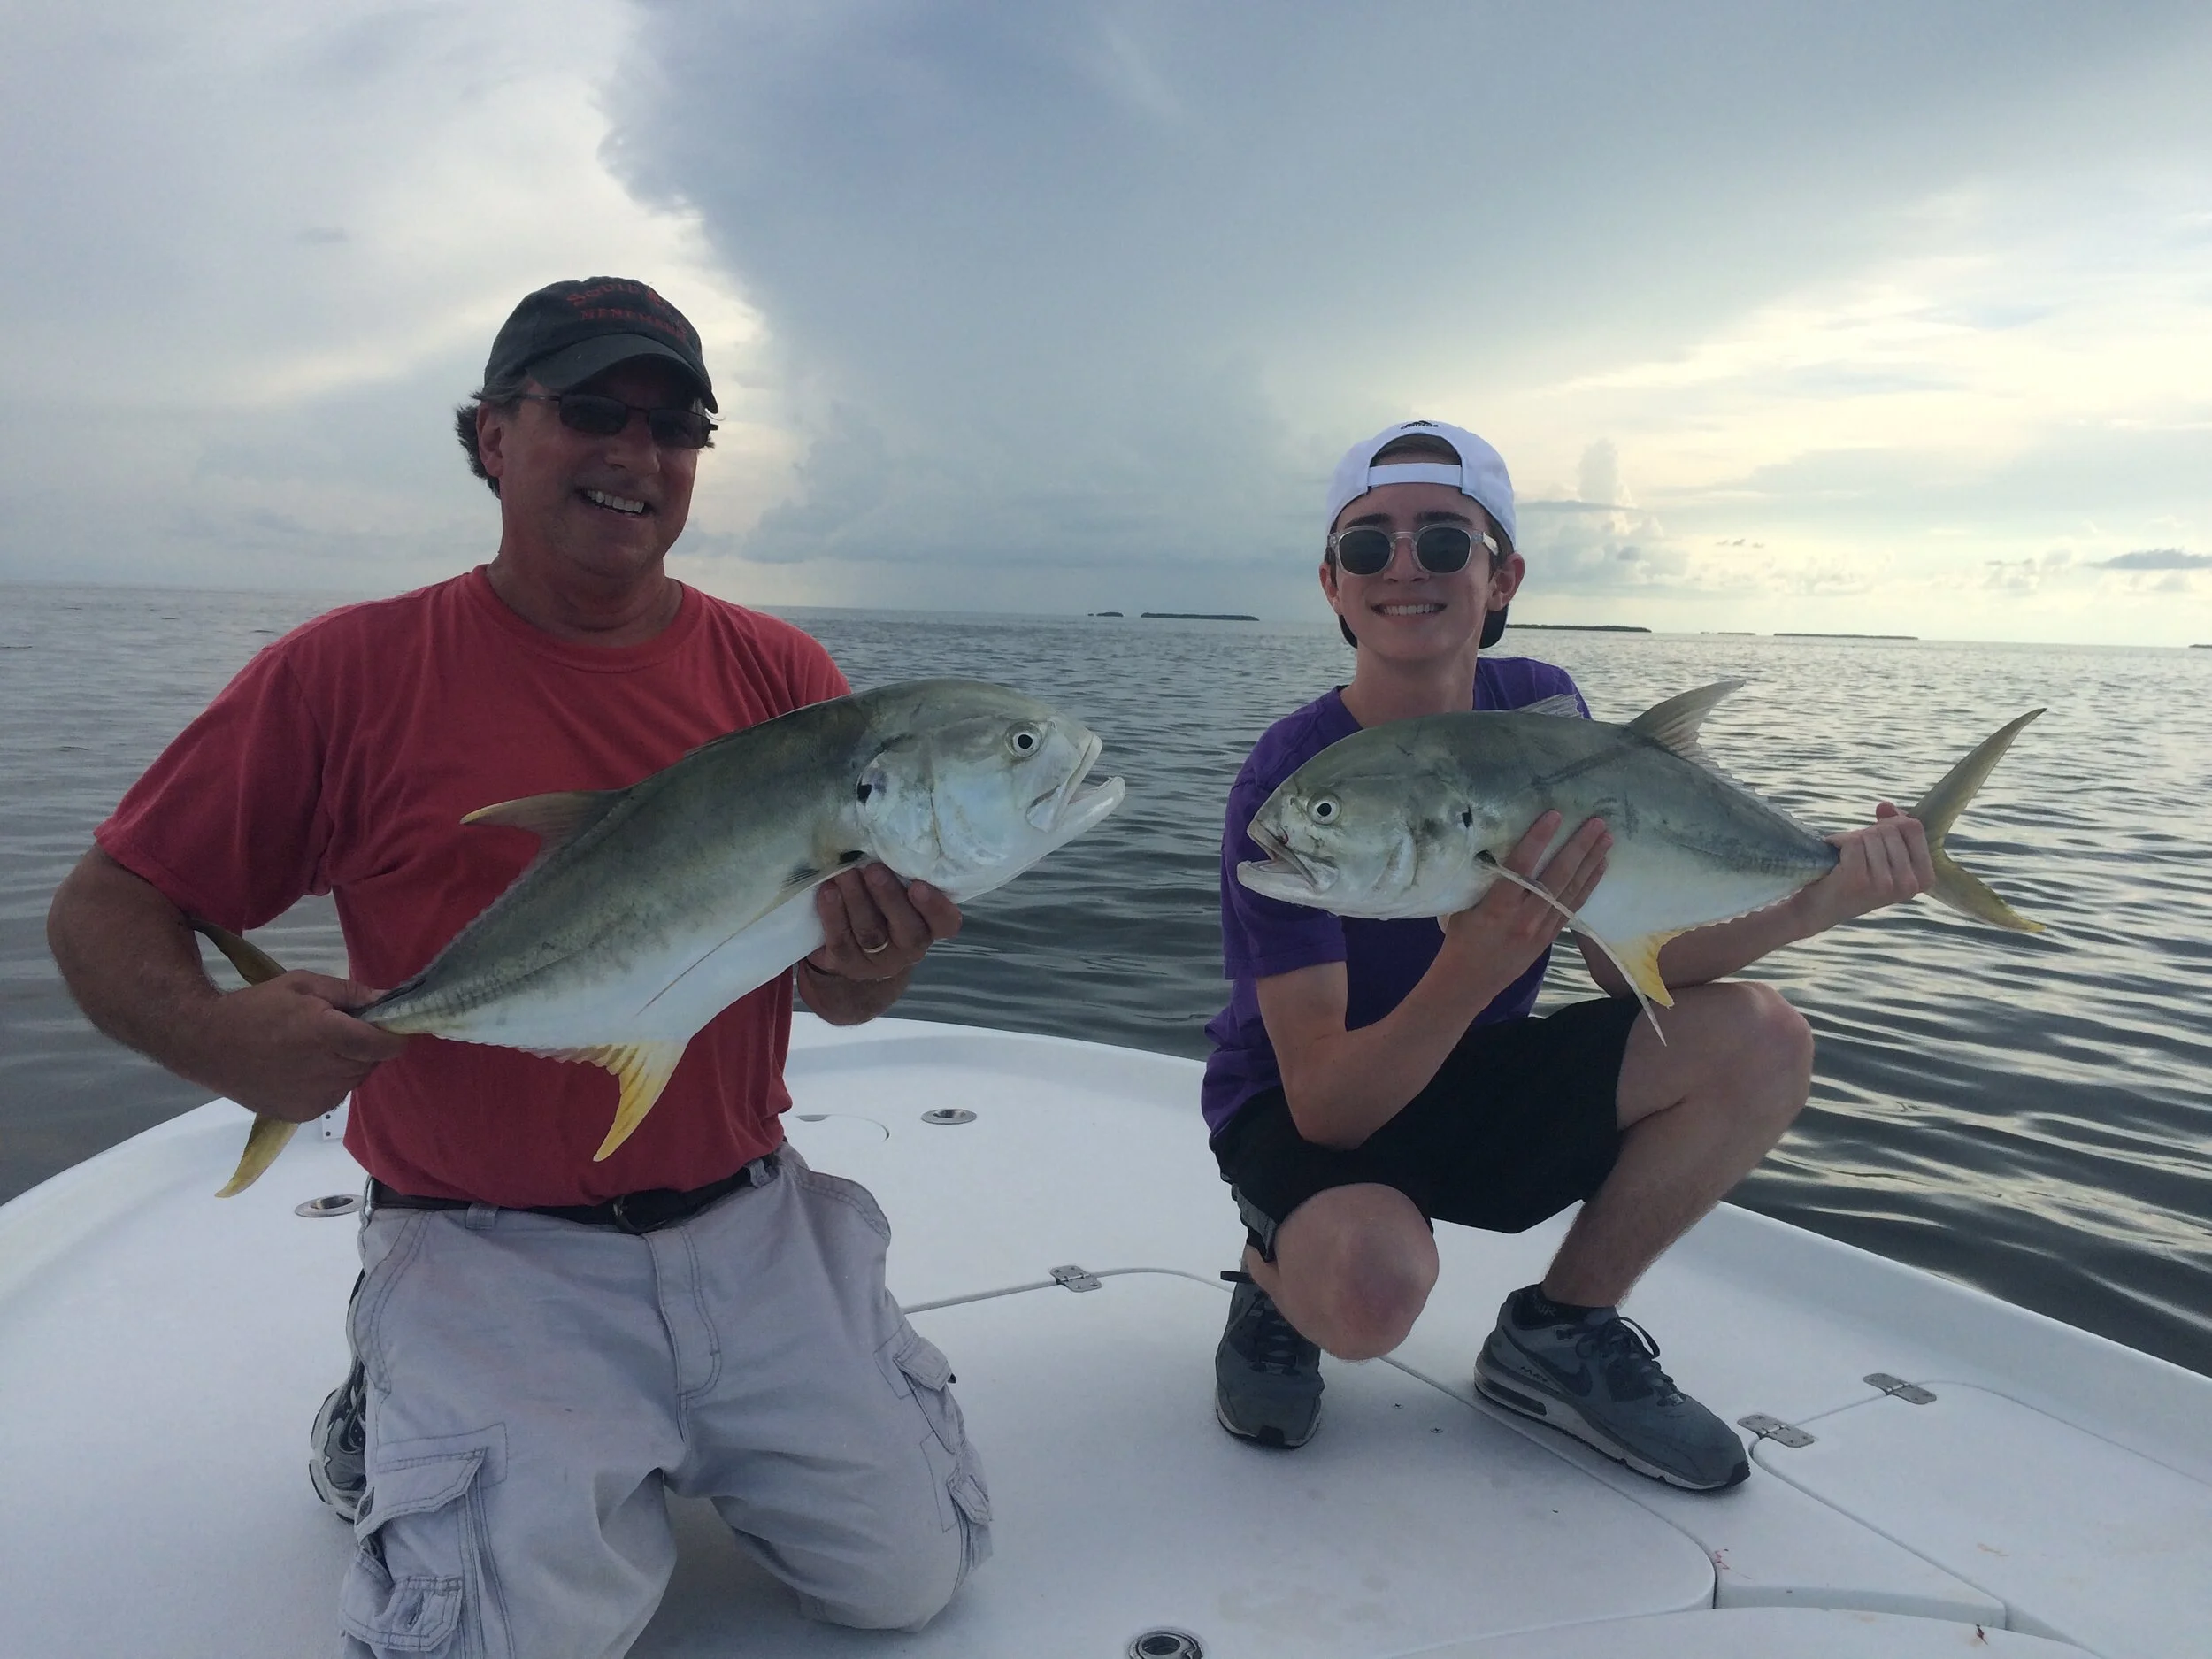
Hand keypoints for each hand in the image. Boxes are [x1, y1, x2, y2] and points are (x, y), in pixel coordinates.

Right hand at [195, 970, 408, 1121]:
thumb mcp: (304, 985)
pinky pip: (334, 1096)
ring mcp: (315, 1098)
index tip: (385, 1024)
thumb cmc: (257, 1007)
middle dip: (364, 1046)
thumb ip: (350, 993)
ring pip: (354, 1080)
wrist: (207, 1044)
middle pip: (371, 1062)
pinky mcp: (303, 1114)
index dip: (391, 1035)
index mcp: (329, 1036)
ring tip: (316, 1049)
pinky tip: (303, 1069)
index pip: (385, 1045)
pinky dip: (329, 1083)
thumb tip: (388, 999)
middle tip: (338, 1030)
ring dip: (348, 1065)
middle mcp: (327, 1072)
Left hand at [807, 864, 961, 982]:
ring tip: (845, 873)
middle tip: (874, 870)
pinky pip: (841, 940)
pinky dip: (833, 914)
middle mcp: (909, 947)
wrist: (853, 950)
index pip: (946, 923)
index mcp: (929, 927)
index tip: (918, 886)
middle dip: (889, 897)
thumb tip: (887, 838)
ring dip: (857, 900)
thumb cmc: (883, 908)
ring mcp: (878, 959)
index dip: (935, 907)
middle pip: (907, 929)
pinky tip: (828, 891)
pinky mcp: (847, 963)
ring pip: (871, 933)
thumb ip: (902, 876)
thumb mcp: (899, 895)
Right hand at [1444, 811, 1610, 975]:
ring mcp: (1541, 928)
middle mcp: (1524, 917)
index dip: (1538, 839)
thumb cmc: (1461, 939)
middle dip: (1578, 847)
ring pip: (1571, 890)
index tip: (1554, 815)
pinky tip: (1600, 866)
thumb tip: (1498, 847)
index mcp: (1497, 907)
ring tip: (1606, 838)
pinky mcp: (1551, 937)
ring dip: (1590, 862)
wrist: (1470, 981)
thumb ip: (1484, 881)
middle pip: (1557, 877)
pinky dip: (1588, 884)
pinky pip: (1574, 906)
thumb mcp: (1463, 907)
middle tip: (1596, 822)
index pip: (1521, 867)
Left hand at [1798, 802, 1934, 930]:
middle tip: (1857, 855)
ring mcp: (1884, 884)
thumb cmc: (1855, 877)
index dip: (1892, 823)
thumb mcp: (1883, 855)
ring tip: (1845, 860)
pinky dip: (1837, 842)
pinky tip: (1833, 860)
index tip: (1877, 837)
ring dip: (1852, 840)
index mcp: (1923, 878)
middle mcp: (1908, 884)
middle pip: (1890, 829)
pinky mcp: (1858, 880)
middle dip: (1869, 834)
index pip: (1914, 827)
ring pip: (1870, 835)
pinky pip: (1852, 842)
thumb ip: (1892, 828)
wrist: (1821, 908)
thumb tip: (1885, 805)